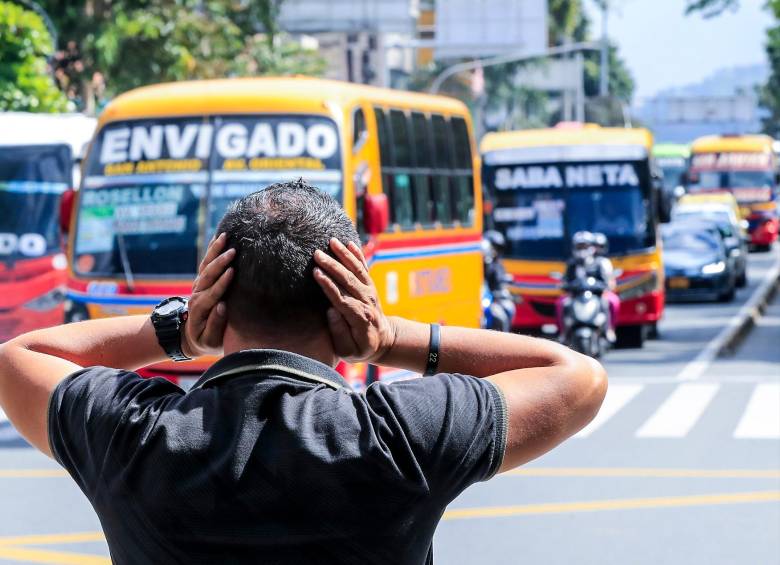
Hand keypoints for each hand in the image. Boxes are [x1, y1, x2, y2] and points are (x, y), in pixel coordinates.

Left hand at [181, 233, 234, 357]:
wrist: (191, 337)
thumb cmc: (206, 341)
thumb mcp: (210, 340)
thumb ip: (215, 324)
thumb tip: (222, 306)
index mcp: (201, 309)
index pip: (212, 293)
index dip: (222, 283)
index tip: (232, 271)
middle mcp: (197, 294)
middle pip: (207, 275)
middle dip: (220, 262)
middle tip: (233, 251)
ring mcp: (198, 286)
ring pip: (205, 265)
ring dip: (215, 251)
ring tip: (225, 236)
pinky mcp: (201, 281)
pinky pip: (205, 263)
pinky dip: (211, 250)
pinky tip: (219, 237)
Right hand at [313, 238, 395, 363]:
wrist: (383, 341)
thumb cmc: (360, 348)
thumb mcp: (348, 351)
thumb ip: (339, 333)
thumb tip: (331, 311)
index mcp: (359, 318)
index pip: (341, 298)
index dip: (328, 285)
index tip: (316, 272)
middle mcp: (366, 302)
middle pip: (348, 281)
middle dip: (332, 266)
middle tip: (316, 253)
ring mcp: (370, 292)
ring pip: (357, 270)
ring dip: (344, 255)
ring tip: (331, 241)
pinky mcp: (370, 287)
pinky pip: (364, 268)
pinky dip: (358, 255)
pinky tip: (349, 243)